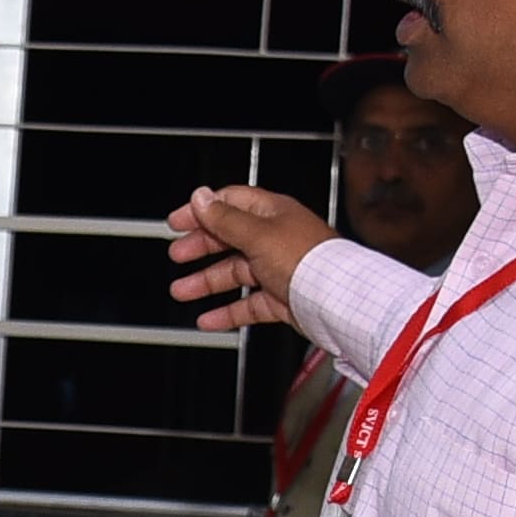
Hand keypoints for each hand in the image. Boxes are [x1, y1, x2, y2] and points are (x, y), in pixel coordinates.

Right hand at [167, 185, 335, 334]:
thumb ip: (225, 218)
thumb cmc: (309, 262)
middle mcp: (277, 238)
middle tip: (178, 255)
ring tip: (182, 291)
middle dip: (201, 247)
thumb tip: (201, 197)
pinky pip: (248, 304)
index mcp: (273, 213)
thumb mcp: (257, 234)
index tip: (178, 222)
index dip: (202, 210)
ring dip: (206, 282)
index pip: (231, 203)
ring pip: (237, 273)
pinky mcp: (283, 298)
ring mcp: (280, 269)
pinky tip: (209, 319)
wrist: (337, 301)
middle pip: (231, 239)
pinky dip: (227, 311)